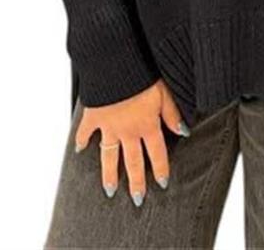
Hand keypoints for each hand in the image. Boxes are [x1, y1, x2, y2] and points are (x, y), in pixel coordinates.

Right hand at [74, 78, 186, 203]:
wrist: (115, 63)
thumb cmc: (142, 73)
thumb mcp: (164, 92)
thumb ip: (173, 114)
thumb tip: (184, 132)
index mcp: (147, 125)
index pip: (157, 153)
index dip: (161, 169)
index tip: (162, 184)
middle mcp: (128, 131)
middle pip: (133, 162)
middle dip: (136, 182)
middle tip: (137, 199)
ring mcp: (108, 126)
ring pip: (110, 157)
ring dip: (110, 174)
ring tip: (110, 190)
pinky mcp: (92, 116)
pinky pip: (85, 132)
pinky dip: (81, 141)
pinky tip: (79, 150)